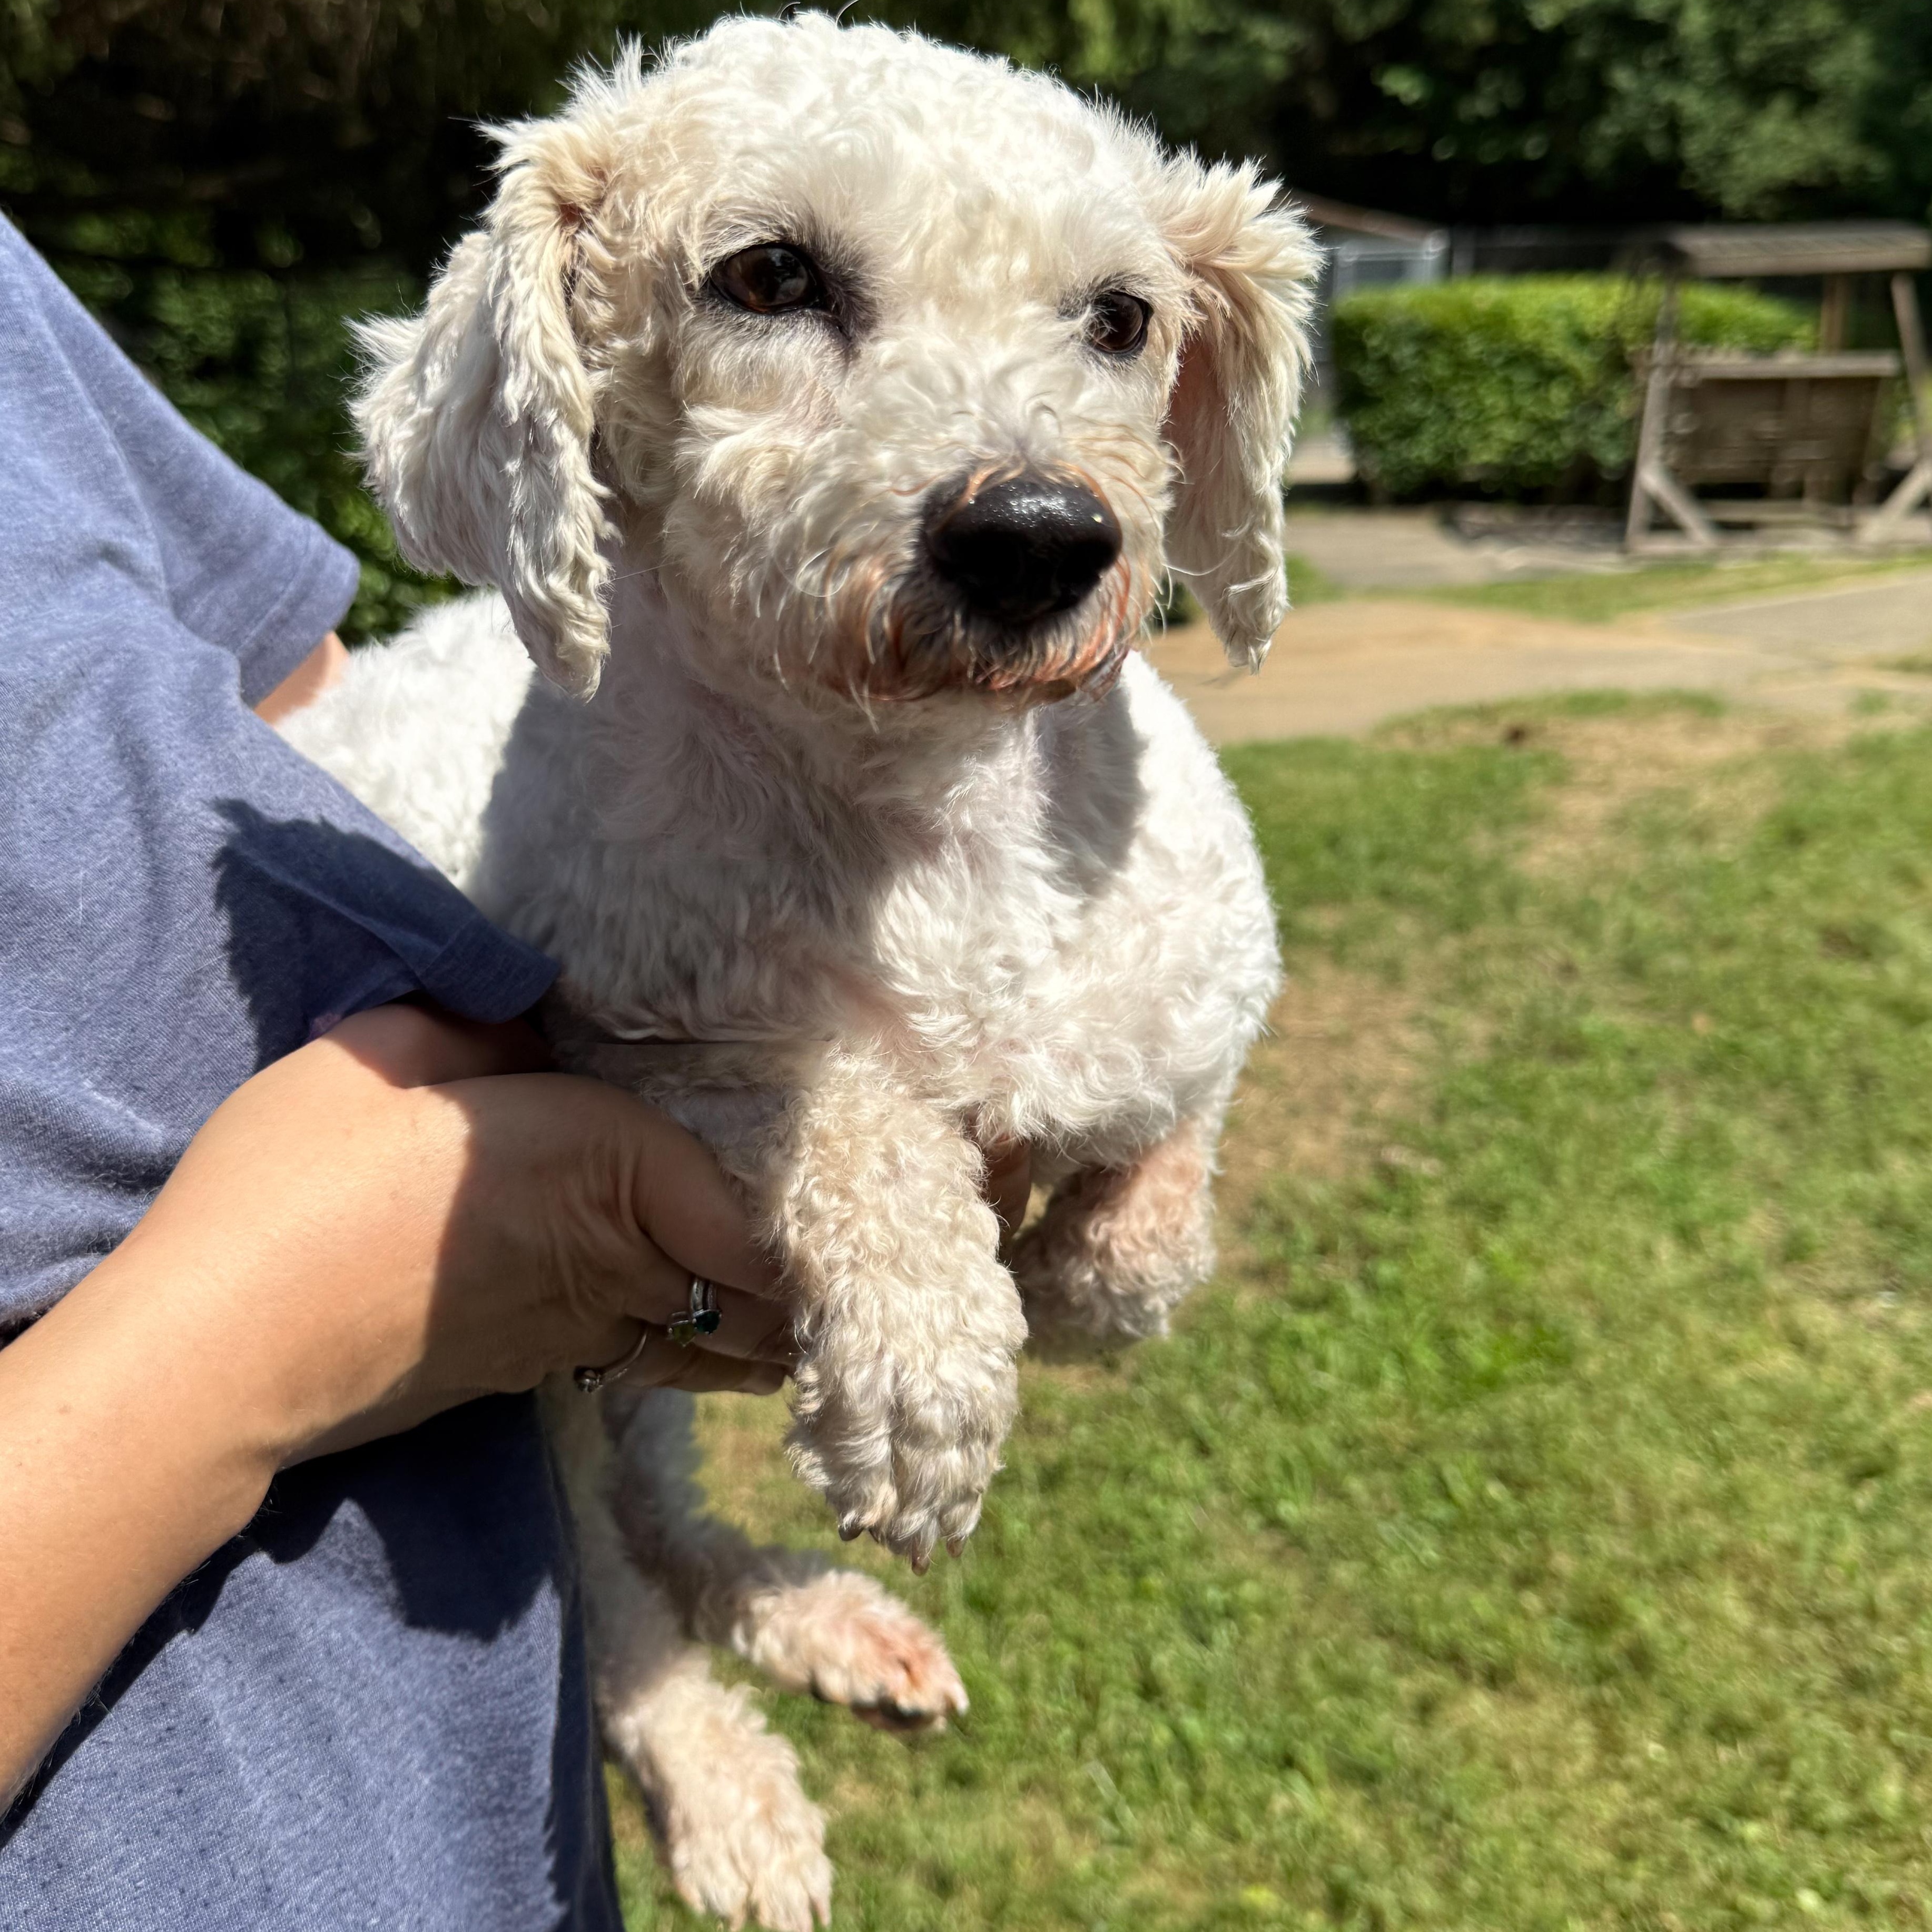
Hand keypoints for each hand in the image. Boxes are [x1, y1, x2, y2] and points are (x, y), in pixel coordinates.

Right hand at [0, 1001, 789, 1803]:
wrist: (222, 1346)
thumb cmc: (300, 1182)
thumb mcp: (387, 1049)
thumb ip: (483, 1026)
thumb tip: (536, 1028)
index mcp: (603, 1160)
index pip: (750, 1205)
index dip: (815, 1219)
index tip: (869, 1203)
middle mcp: (615, 1258)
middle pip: (759, 1290)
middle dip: (817, 1281)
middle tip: (866, 1261)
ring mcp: (576, 1333)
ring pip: (718, 1345)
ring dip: (772, 1329)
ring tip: (821, 1311)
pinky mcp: (530, 1375)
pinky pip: (653, 1364)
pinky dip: (706, 1357)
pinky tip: (726, 1343)